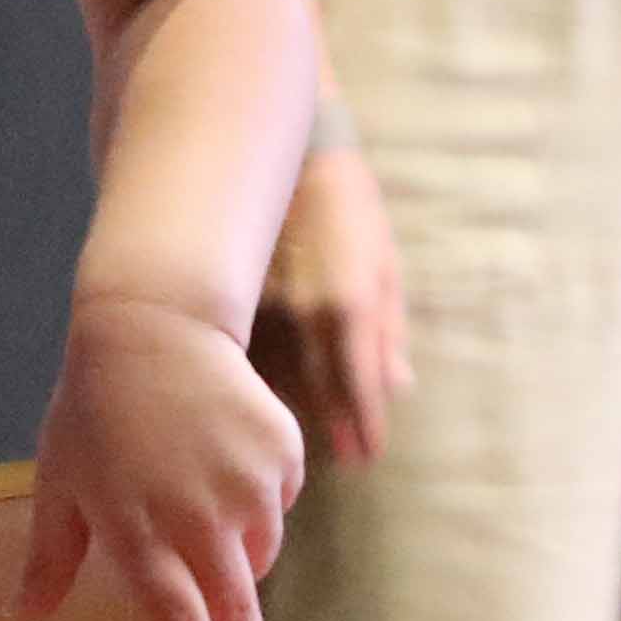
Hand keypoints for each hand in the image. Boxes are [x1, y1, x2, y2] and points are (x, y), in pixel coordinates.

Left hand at [22, 290, 299, 620]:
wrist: (152, 330)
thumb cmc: (92, 414)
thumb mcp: (58, 486)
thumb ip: (49, 558)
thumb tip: (23, 617)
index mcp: (138, 533)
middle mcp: (198, 520)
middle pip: (233, 613)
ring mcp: (246, 488)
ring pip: (256, 556)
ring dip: (236, 559)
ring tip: (194, 504)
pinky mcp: (280, 458)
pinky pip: (276, 505)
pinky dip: (256, 502)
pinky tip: (220, 460)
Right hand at [249, 137, 409, 464]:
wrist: (280, 158)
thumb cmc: (345, 208)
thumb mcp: (384, 263)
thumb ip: (389, 330)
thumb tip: (398, 386)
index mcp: (346, 305)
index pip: (357, 387)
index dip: (363, 426)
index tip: (367, 457)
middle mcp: (298, 315)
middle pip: (313, 393)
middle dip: (329, 428)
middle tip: (339, 462)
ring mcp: (254, 310)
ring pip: (268, 380)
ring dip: (284, 410)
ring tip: (293, 439)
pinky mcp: (223, 303)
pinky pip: (237, 356)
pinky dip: (250, 379)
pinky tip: (253, 395)